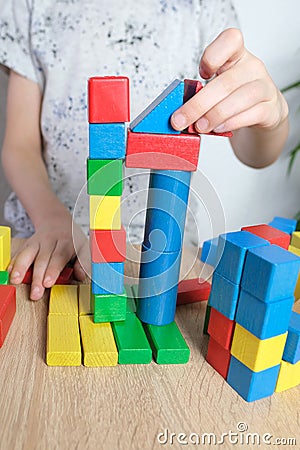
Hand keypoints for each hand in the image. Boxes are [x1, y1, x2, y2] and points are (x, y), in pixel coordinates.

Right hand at [9, 210, 89, 299]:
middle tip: (35, 292)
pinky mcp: (27, 244)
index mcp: (66, 243)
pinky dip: (14, 262)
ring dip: (21, 268)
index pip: (59, 257)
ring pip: (28, 254)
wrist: (57, 221)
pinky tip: (11, 272)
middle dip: (37, 277)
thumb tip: (81, 276)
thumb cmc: (71, 240)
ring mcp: (37, 242)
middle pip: (42, 259)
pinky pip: (19, 252)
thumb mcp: (82, 248)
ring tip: (16, 280)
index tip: (48, 283)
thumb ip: (82, 262)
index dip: (53, 270)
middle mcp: (50, 241)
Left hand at [171, 28, 287, 133]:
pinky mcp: (271, 109)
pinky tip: (219, 129)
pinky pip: (252, 114)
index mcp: (236, 56)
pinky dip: (232, 123)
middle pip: (226, 82)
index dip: (213, 55)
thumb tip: (177, 113)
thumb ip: (200, 94)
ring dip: (215, 115)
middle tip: (181, 120)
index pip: (231, 40)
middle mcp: (252, 67)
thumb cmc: (233, 98)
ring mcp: (265, 87)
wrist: (262, 114)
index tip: (200, 75)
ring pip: (241, 98)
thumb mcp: (217, 89)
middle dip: (198, 104)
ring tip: (200, 127)